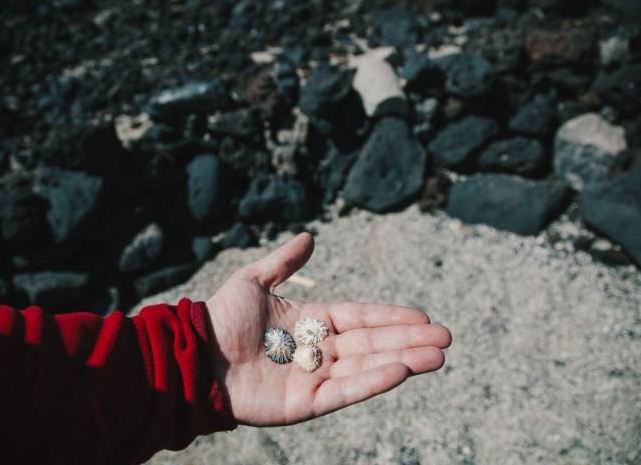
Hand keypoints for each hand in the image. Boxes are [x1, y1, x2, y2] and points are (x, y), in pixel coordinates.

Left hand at [205, 232, 450, 425]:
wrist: (193, 355)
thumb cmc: (221, 318)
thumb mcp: (253, 280)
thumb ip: (283, 262)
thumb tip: (310, 237)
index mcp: (311, 323)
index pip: (361, 318)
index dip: (391, 317)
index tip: (423, 316)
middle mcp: (319, 351)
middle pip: (373, 343)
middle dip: (409, 340)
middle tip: (447, 339)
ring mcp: (314, 378)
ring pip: (367, 367)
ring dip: (404, 361)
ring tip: (438, 356)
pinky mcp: (306, 404)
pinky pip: (345, 391)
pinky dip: (373, 382)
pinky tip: (401, 370)